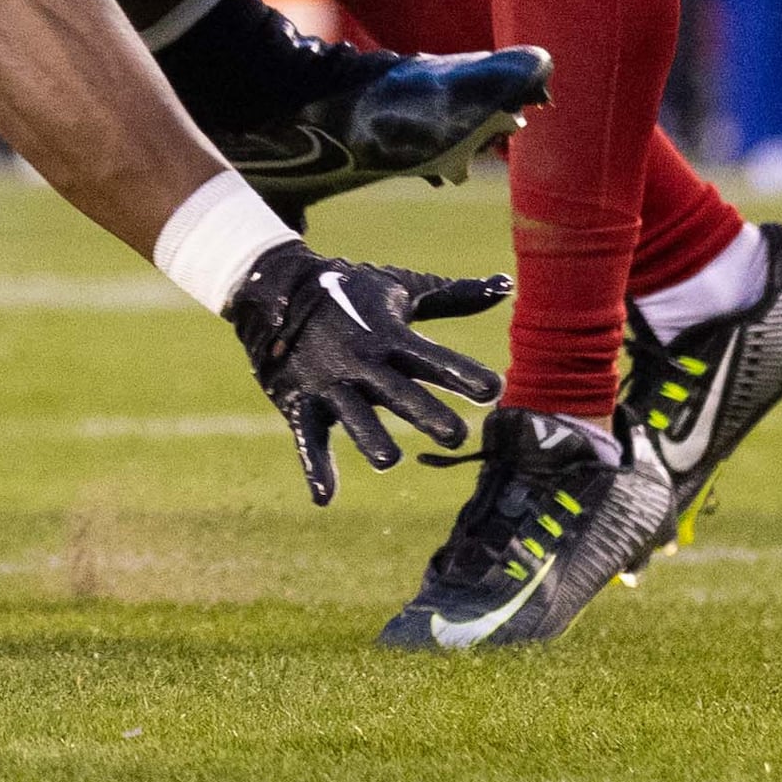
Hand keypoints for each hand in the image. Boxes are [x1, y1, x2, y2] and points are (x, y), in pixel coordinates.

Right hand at [227, 240, 504, 503]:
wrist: (275, 286)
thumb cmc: (350, 291)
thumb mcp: (401, 288)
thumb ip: (454, 296)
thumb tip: (506, 284)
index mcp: (392, 337)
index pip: (434, 359)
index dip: (463, 373)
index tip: (494, 388)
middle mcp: (364, 363)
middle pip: (400, 393)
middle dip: (427, 413)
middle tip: (457, 435)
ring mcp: (331, 384)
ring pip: (354, 418)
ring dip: (371, 439)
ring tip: (390, 461)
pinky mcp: (301, 401)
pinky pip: (308, 438)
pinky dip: (315, 467)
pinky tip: (326, 496)